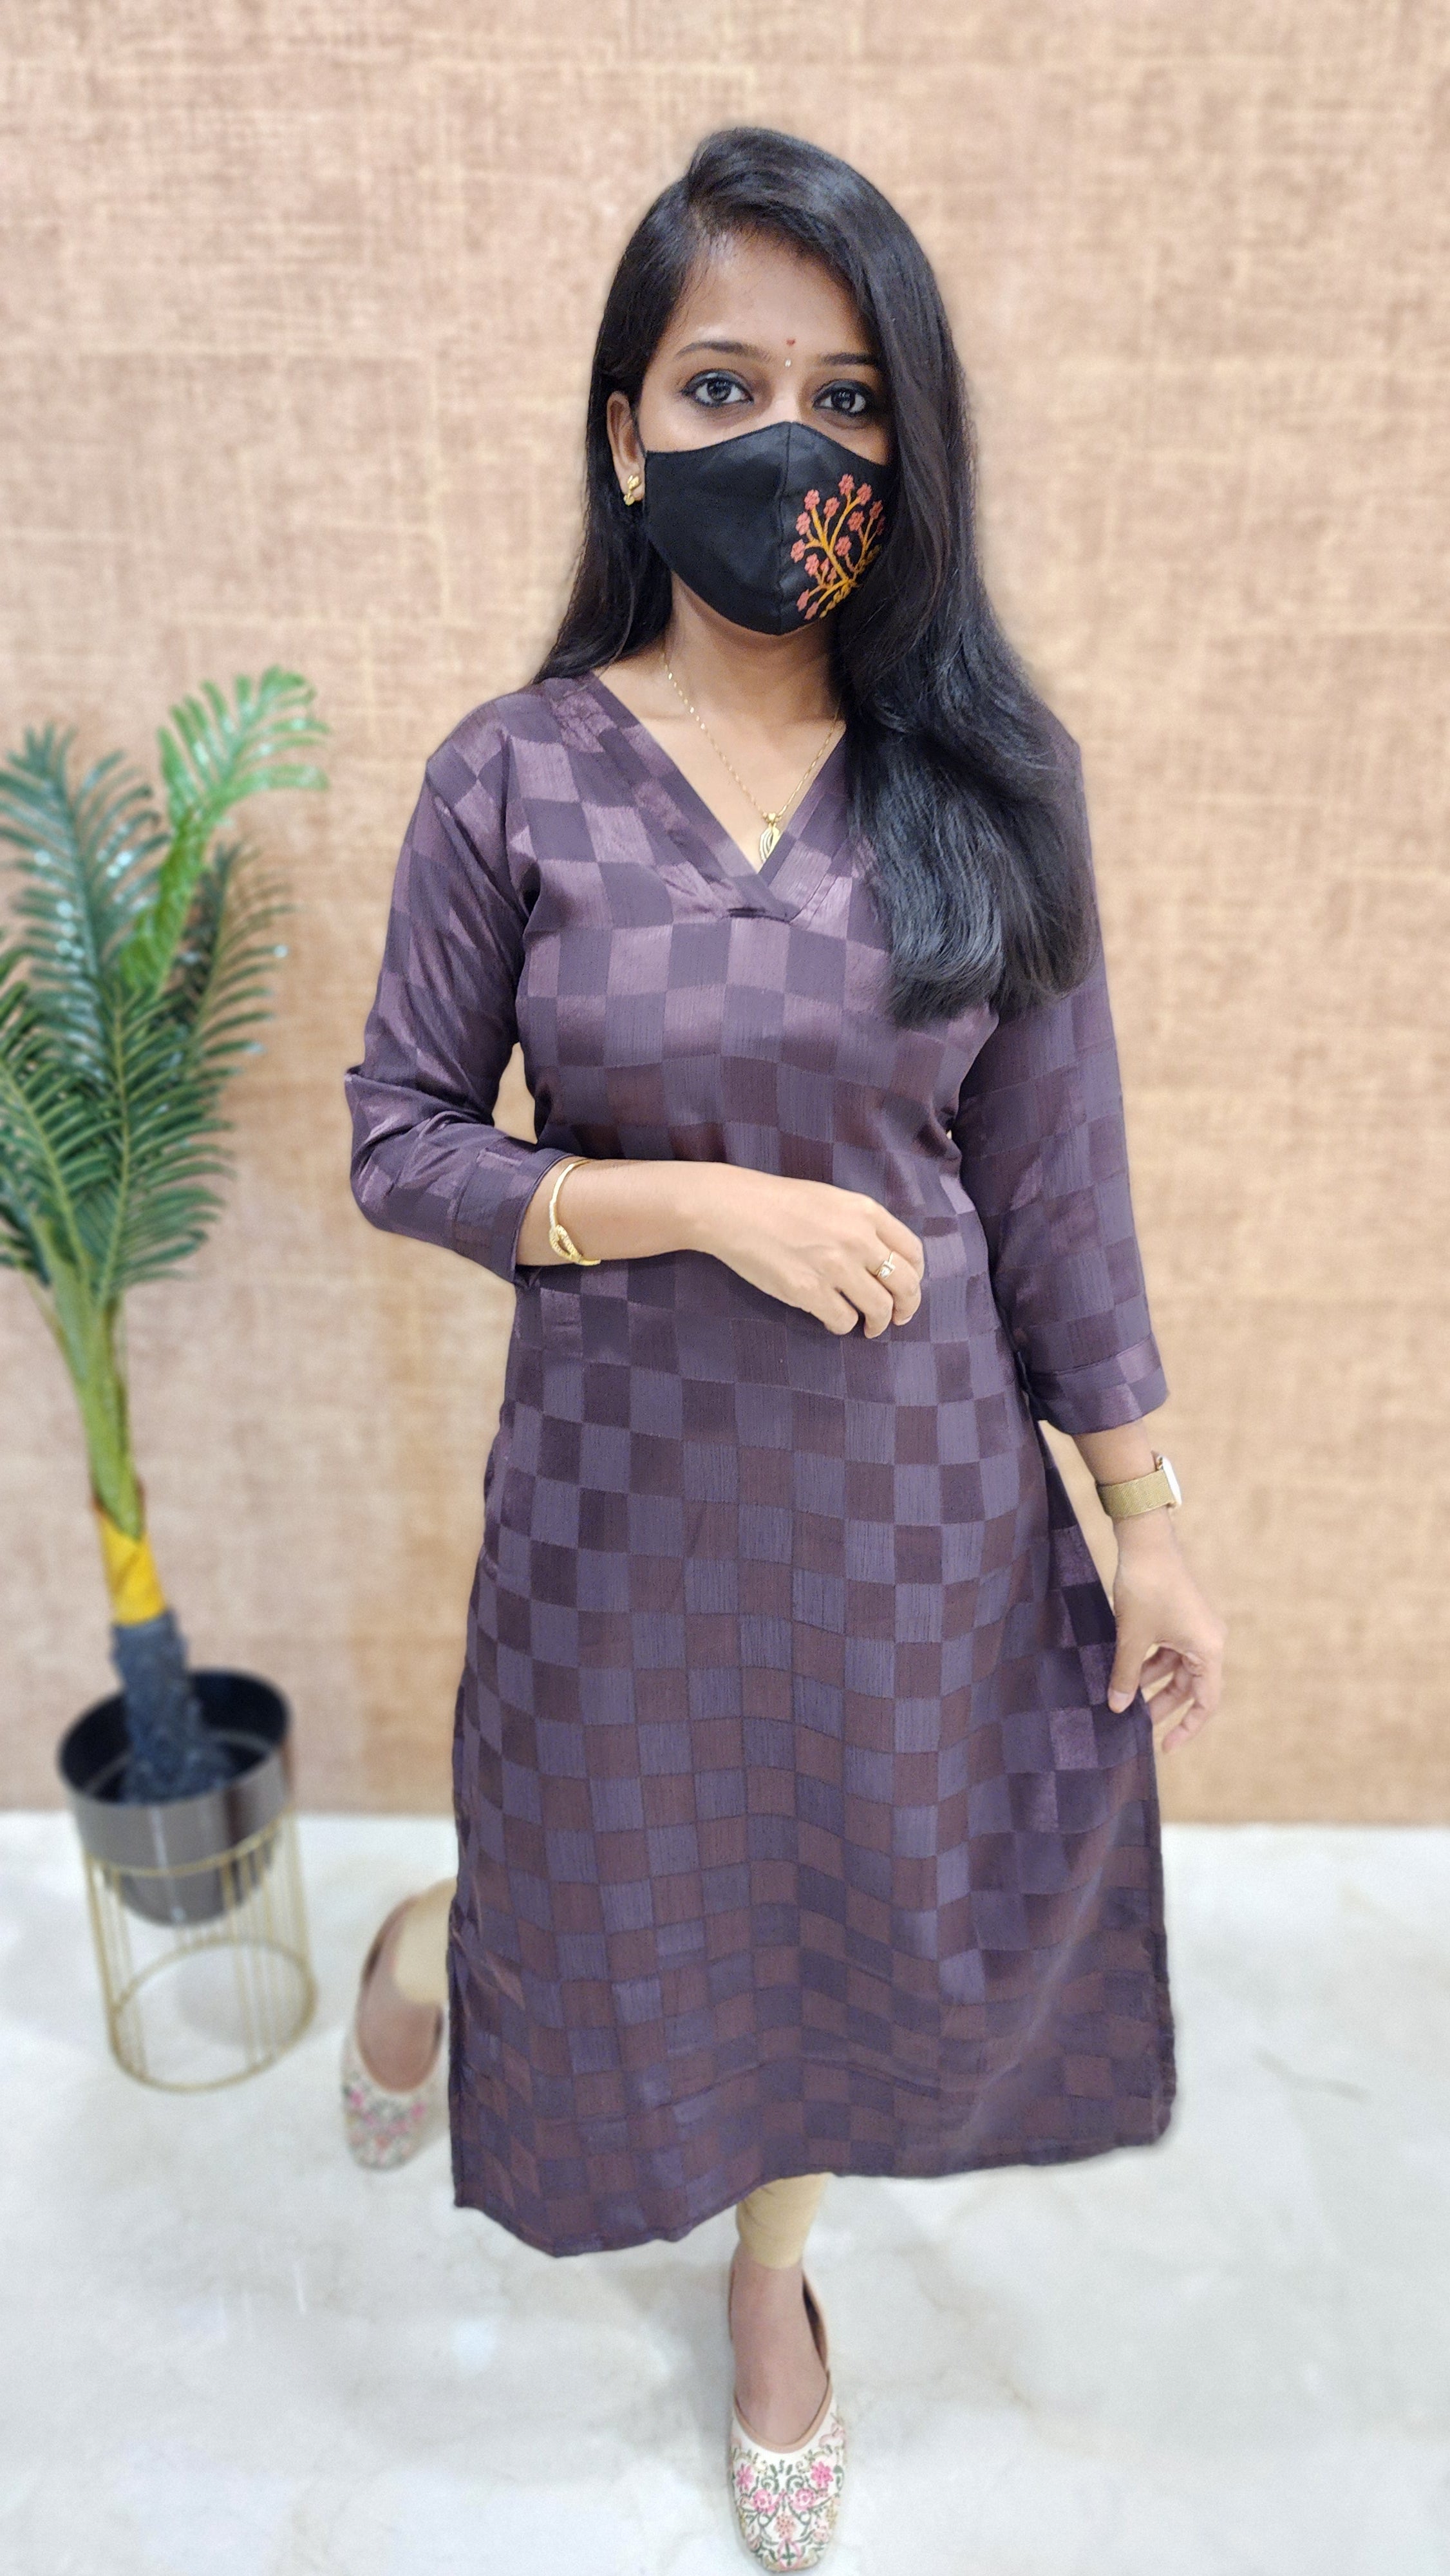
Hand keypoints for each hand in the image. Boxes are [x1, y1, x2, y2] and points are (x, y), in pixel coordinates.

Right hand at [685, 1166, 923, 1337]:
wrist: (734, 1209)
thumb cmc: (780, 1203)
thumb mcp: (833, 1199)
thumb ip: (862, 1225)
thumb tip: (882, 1260)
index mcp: (866, 1212)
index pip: (912, 1251)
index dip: (915, 1275)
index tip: (906, 1286)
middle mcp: (857, 1239)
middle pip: (905, 1284)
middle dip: (907, 1307)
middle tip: (897, 1317)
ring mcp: (834, 1266)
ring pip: (879, 1308)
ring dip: (878, 1323)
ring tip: (869, 1327)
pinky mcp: (808, 1291)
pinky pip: (843, 1320)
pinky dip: (843, 1325)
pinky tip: (834, 1319)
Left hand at [1106, 1516, 1224, 1750]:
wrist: (1145, 1540)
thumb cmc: (1145, 1588)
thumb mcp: (1132, 1637)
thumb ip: (1126, 1675)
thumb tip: (1117, 1707)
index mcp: (1208, 1650)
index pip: (1205, 1702)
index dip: (1187, 1727)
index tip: (1165, 1746)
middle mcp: (1208, 1640)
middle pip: (1189, 1686)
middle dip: (1163, 1706)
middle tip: (1137, 1725)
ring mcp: (1195, 1627)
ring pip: (1176, 1668)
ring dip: (1153, 1683)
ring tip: (1125, 1699)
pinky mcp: (1180, 1616)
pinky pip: (1169, 1649)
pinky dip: (1150, 1662)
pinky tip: (1126, 1671)